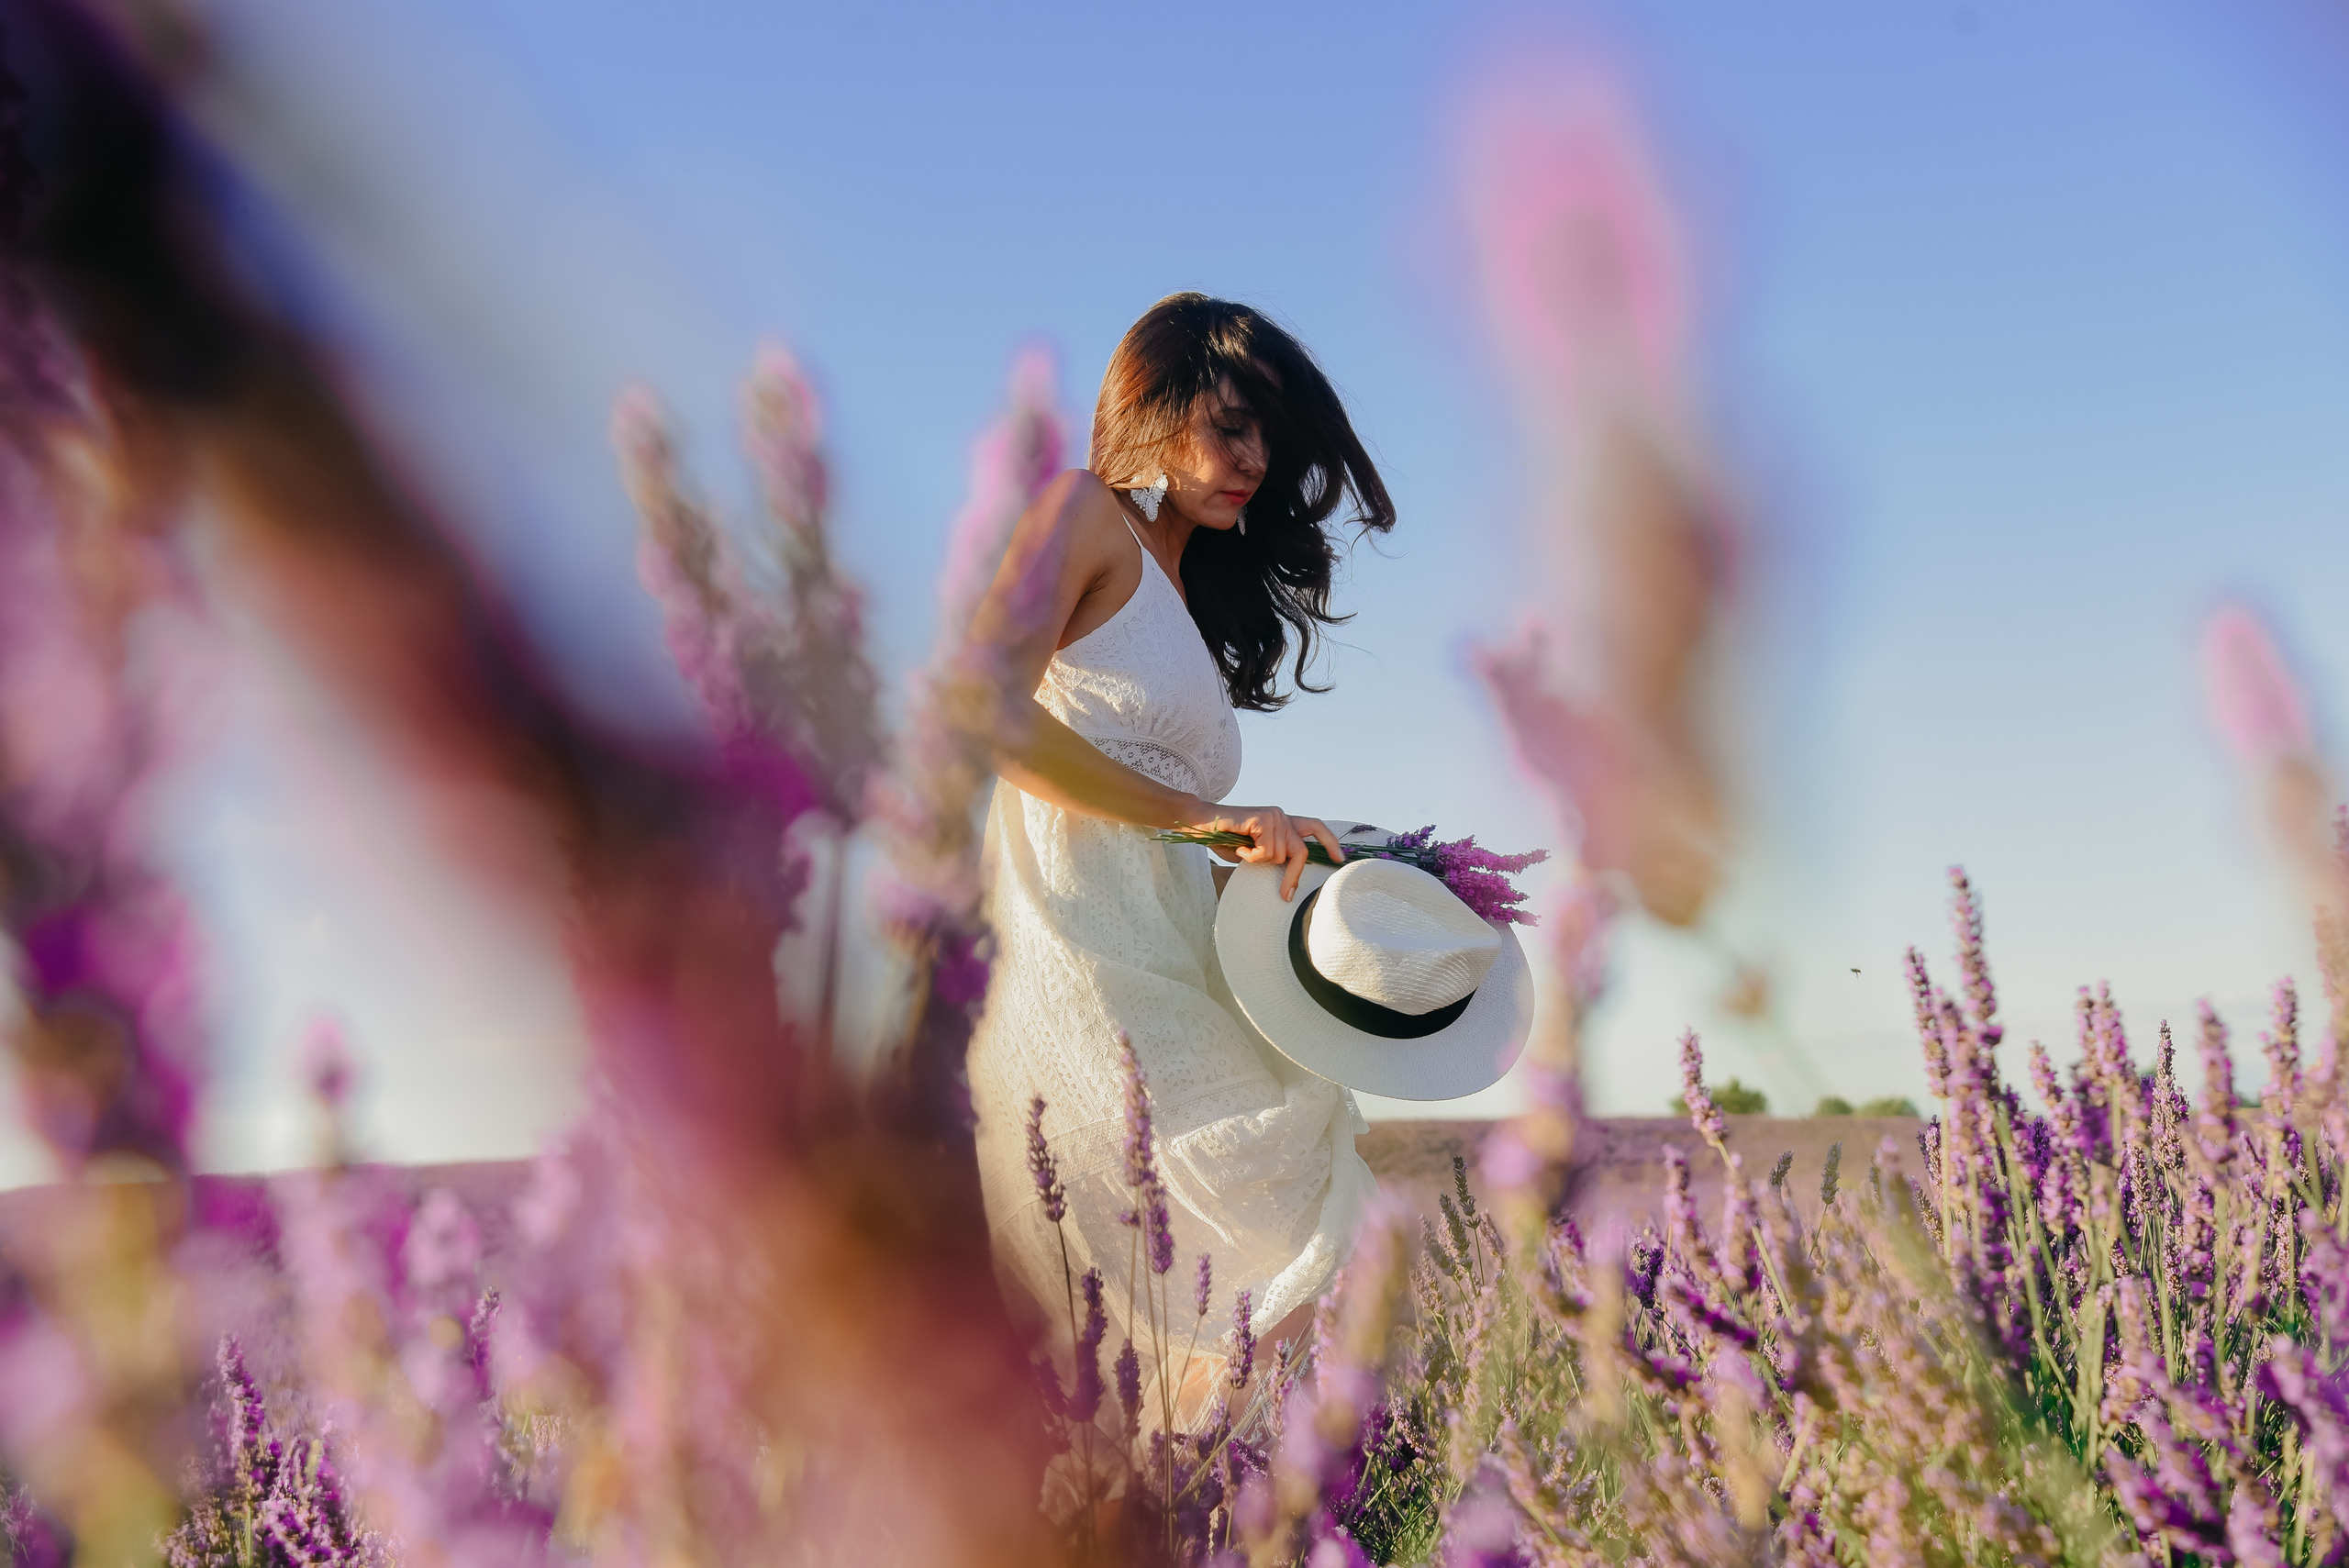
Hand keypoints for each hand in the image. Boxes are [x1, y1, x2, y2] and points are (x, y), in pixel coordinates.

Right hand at [1186, 805, 1344, 901]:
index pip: (1314, 827)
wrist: (1201, 822)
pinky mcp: (1264, 818)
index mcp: (1282, 822)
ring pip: (1279, 855)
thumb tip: (1288, 874)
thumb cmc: (1224, 838)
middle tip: (1285, 894)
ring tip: (1242, 850)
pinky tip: (1239, 846)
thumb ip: (1271, 856)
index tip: (1338, 859)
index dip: (1329, 842)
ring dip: (1258, 860)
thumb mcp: (1253, 852)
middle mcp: (1282, 816)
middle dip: (1293, 875)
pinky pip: (1266, 851)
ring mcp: (1274, 815)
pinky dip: (1251, 856)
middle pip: (1301, 851)